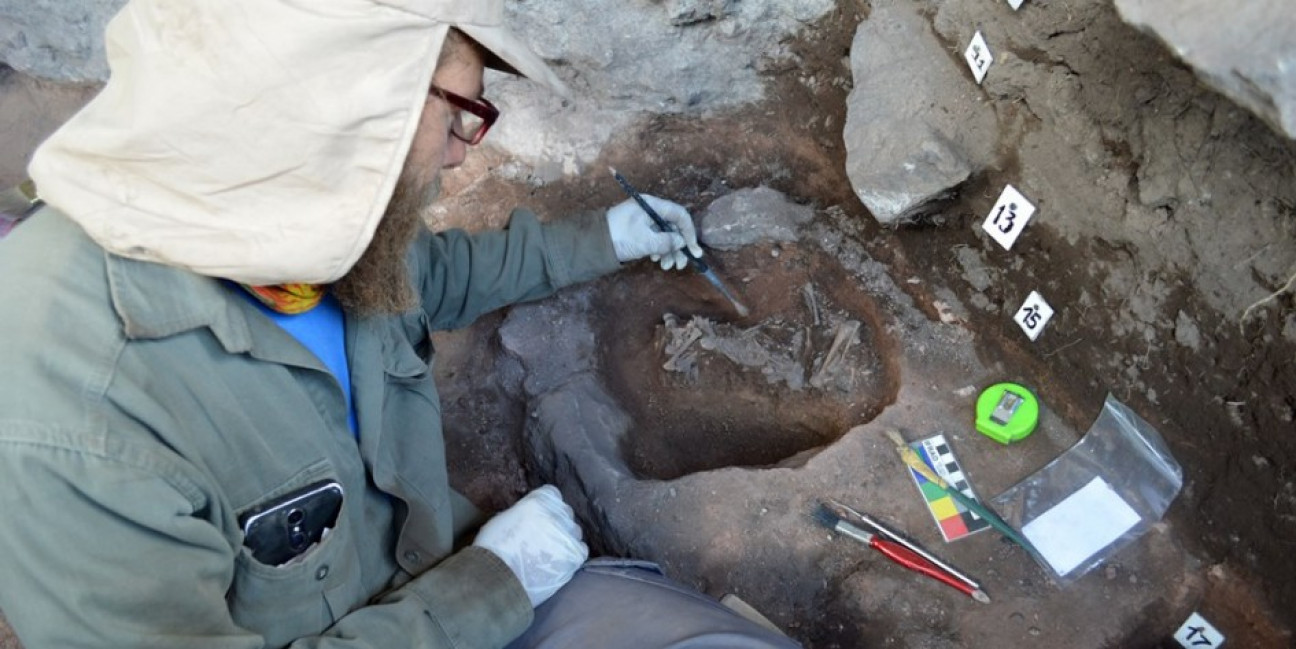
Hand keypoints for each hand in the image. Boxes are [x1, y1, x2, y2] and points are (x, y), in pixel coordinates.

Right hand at [472, 485, 587, 606]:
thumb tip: (531, 516)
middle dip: (556, 521)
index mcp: (538, 502)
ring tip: (549, 552)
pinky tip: (559, 561)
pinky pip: (581, 549)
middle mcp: (556, 515)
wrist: (498, 580)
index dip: (546, 505)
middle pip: (565, 512)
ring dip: (565, 538)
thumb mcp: (503, 519)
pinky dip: (572, 553)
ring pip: (574, 531)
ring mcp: (567, 536)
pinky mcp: (574, 557)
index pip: (552, 494)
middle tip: (544, 536)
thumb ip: (523, 512)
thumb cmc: (492, 550)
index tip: (540, 516)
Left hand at [606, 195, 702, 269]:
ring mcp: (644, 222)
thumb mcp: (646, 241)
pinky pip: (655, 240)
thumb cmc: (620, 237)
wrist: (593, 244)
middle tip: (682, 264)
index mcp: (652, 205)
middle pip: (673, 227)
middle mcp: (650, 211)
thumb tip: (681, 242)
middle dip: (679, 247)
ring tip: (668, 267)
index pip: (679, 214)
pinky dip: (659, 251)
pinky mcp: (638, 232)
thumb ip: (667, 241)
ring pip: (665, 236)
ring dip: (669, 252)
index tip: (693, 249)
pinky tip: (657, 261)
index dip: (689, 232)